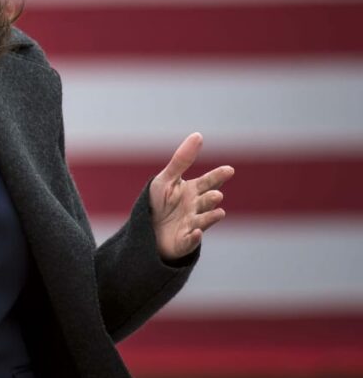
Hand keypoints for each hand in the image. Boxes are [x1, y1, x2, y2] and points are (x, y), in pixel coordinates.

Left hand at [149, 132, 234, 261]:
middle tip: (215, 194)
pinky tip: (196, 232)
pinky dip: (194, 238)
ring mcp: (192, 225)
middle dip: (211, 198)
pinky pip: (190, 240)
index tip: (228, 170)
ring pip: (203, 220)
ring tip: (218, 211)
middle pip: (206, 202)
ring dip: (210, 217)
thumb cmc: (158, 202)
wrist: (147, 228)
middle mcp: (196, 208)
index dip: (218, 176)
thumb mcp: (167, 179)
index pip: (208, 182)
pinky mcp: (184, 242)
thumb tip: (198, 135)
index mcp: (193, 191)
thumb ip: (182, 159)